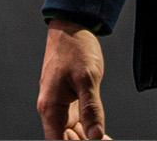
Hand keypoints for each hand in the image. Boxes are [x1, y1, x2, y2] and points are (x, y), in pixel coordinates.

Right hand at [38, 19, 108, 139]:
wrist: (72, 27)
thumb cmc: (76, 49)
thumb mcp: (87, 78)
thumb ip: (91, 109)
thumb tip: (95, 136)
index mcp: (50, 107)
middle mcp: (51, 109)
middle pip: (65, 139)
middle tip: (106, 140)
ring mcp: (58, 104)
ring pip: (70, 132)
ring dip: (86, 138)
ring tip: (105, 138)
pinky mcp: (66, 99)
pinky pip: (74, 122)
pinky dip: (86, 128)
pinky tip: (100, 133)